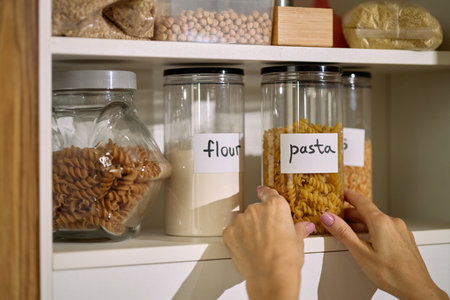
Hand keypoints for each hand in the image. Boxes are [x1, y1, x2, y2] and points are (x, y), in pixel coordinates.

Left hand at [223, 186, 314, 299]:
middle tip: (268, 236)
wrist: (271, 276)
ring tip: (258, 246)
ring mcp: (241, 221)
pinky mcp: (229, 233)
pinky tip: (247, 250)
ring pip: (243, 221)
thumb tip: (304, 227)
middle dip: (260, 220)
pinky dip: (238, 239)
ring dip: (248, 230)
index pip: (268, 193)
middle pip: (256, 210)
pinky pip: (233, 233)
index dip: (266, 194)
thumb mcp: (298, 242)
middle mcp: (256, 209)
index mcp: (276, 206)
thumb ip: (298, 229)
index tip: (263, 193)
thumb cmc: (286, 260)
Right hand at [320, 189, 448, 299]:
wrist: (416, 289)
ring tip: (348, 232)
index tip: (340, 193)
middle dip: (351, 214)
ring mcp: (401, 231)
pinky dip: (373, 230)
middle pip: (368, 212)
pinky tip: (367, 241)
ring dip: (361, 224)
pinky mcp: (404, 239)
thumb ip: (343, 232)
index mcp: (381, 222)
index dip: (348, 195)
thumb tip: (328, 217)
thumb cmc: (392, 274)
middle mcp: (393, 223)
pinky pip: (385, 228)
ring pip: (377, 221)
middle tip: (337, 217)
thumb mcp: (360, 253)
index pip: (361, 201)